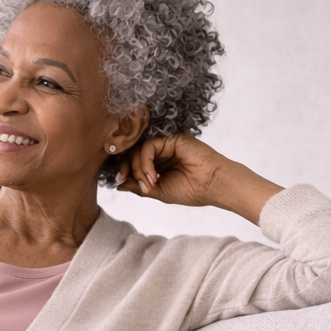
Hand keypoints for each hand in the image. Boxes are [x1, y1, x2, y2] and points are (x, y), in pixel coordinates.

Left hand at [116, 133, 282, 225]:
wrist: (213, 186)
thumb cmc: (191, 190)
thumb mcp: (158, 191)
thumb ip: (138, 186)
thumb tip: (117, 185)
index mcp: (158, 165)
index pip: (132, 161)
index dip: (123, 170)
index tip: (118, 181)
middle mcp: (161, 152)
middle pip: (132, 153)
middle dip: (126, 168)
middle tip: (125, 180)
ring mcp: (167, 144)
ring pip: (139, 150)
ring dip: (137, 168)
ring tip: (149, 183)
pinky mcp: (172, 138)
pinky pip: (149, 146)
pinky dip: (145, 162)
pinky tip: (152, 175)